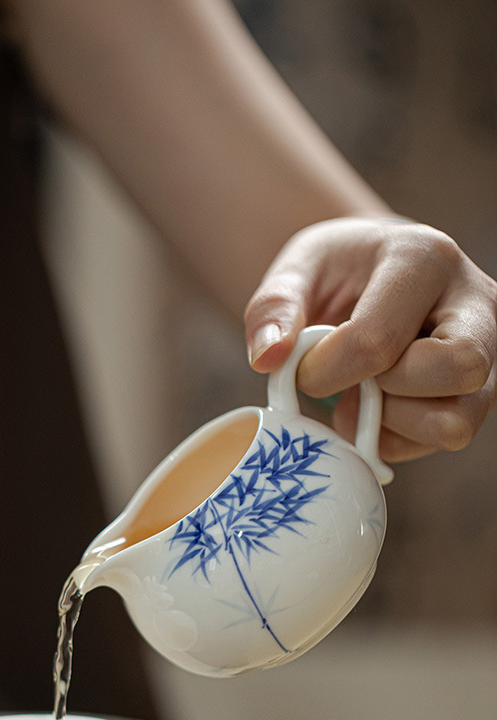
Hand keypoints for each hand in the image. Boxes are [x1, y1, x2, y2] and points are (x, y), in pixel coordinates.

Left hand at [244, 218, 496, 461]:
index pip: (379, 339)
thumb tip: (267, 358)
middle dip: (384, 392)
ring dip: (394, 425)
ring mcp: (489, 352)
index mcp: (425, 257)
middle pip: (457, 369)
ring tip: (360, 400)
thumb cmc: (336, 276)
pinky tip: (374, 411)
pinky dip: (398, 439)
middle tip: (350, 380)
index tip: (303, 366)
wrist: (369, 283)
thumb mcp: (296, 272)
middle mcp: (475, 302)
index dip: (326, 371)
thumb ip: (272, 308)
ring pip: (458, 421)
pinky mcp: (481, 393)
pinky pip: (445, 438)